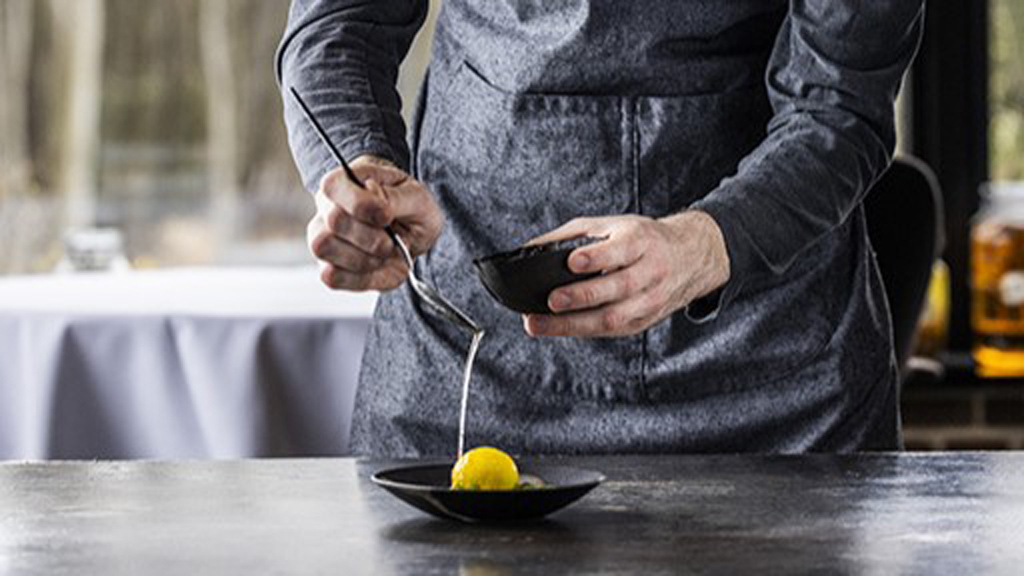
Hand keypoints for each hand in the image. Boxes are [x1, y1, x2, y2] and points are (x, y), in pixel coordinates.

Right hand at [307, 156, 442, 290]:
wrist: (416, 234)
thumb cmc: (410, 207)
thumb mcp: (416, 197)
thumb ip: (395, 197)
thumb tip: (372, 196)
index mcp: (347, 179)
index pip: (333, 185)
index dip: (361, 204)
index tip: (387, 216)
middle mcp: (327, 207)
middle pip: (333, 221)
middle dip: (372, 237)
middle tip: (393, 239)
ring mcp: (323, 237)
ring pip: (324, 248)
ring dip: (364, 257)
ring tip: (386, 253)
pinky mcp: (327, 266)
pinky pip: (331, 276)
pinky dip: (361, 277)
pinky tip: (377, 267)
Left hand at [522, 211, 729, 337]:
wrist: (689, 258)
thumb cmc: (643, 239)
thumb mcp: (613, 225)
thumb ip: (572, 234)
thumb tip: (530, 248)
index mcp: (641, 242)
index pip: (619, 251)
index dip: (596, 258)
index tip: (572, 262)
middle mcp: (649, 272)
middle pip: (616, 288)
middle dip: (580, 296)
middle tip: (552, 300)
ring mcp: (649, 301)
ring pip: (613, 317)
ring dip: (574, 323)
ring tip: (540, 324)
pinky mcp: (643, 321)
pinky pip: (611, 330)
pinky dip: (582, 331)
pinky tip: (558, 328)